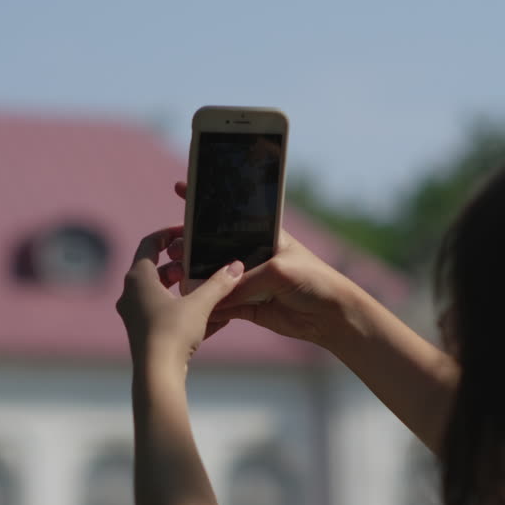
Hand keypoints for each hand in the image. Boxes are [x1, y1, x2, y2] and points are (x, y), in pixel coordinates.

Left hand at [116, 225, 246, 367]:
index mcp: (138, 278)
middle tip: (199, 265)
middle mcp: (131, 294)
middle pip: (154, 270)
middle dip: (179, 266)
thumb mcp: (200, 303)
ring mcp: (135, 315)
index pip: (150, 244)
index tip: (185, 231)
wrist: (158, 374)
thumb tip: (236, 266)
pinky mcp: (143, 333)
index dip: (168, 234)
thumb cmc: (172, 333)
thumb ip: (219, 283)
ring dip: (182, 288)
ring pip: (159, 293)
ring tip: (205, 289)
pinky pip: (163, 313)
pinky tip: (209, 317)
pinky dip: (182, 309)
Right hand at [169, 181, 359, 348]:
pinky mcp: (247, 307)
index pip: (230, 215)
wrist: (331, 315)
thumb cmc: (313, 280)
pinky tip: (191, 303)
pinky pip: (221, 305)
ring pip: (213, 278)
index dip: (207, 203)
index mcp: (263, 235)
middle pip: (214, 249)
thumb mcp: (277, 271)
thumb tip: (213, 295)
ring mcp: (248, 282)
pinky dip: (207, 306)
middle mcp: (252, 256)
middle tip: (172, 248)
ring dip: (194, 277)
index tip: (182, 188)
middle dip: (190, 246)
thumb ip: (244, 281)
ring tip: (175, 276)